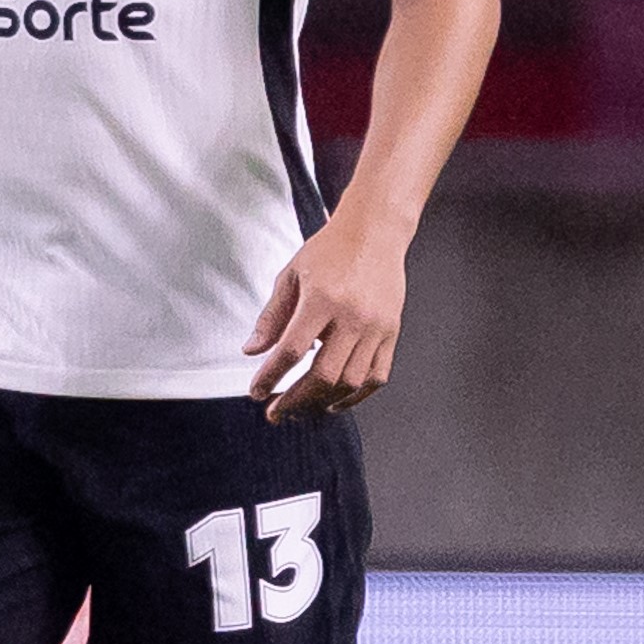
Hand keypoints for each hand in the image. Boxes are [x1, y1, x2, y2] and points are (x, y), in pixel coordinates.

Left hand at [244, 216, 407, 422]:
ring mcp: (376, 327)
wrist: (375, 231)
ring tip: (301, 407)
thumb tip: (252, 351)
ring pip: (350, 381)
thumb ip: (271, 316)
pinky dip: (356, 396)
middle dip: (295, 400)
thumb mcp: (291, 276)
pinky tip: (335, 402)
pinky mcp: (391, 332)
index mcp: (322, 299)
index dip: (271, 376)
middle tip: (277, 411)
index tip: (256, 392)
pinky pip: (377, 376)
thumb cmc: (331, 250)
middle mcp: (352, 317)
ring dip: (322, 402)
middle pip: (323, 375)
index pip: (292, 350)